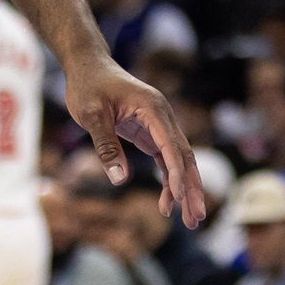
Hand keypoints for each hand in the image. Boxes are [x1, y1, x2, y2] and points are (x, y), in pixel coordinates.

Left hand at [65, 53, 207, 228]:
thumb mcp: (91, 115)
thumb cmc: (88, 86)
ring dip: (185, 188)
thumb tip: (120, 180)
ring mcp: (158, 124)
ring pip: (179, 159)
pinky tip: (169, 201)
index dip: (176, 174)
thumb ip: (106, 146)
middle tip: (196, 219)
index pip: (171, 146)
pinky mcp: (149, 131)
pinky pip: (165, 158)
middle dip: (191, 188)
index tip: (178, 199)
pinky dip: (170, 179)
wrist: (87, 64)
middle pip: (185, 155)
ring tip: (190, 220)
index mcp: (153, 108)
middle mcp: (162, 116)